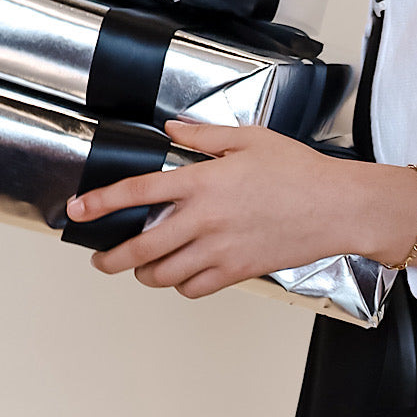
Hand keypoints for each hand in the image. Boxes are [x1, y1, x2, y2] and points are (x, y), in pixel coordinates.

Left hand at [67, 119, 345, 296]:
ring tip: (141, 268)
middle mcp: (205, 219)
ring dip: (145, 273)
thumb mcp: (250, 139)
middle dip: (110, 258)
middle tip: (101, 259)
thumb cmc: (300, 171)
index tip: (78, 210)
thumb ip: (204, 136)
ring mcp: (220, 250)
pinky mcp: (237, 272)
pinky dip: (180, 286)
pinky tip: (181, 275)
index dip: (101, 203)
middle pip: (140, 247)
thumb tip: (173, 128)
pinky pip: (194, 289)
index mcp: (203, 182)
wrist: (338, 207)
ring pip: (163, 274)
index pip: (136, 193)